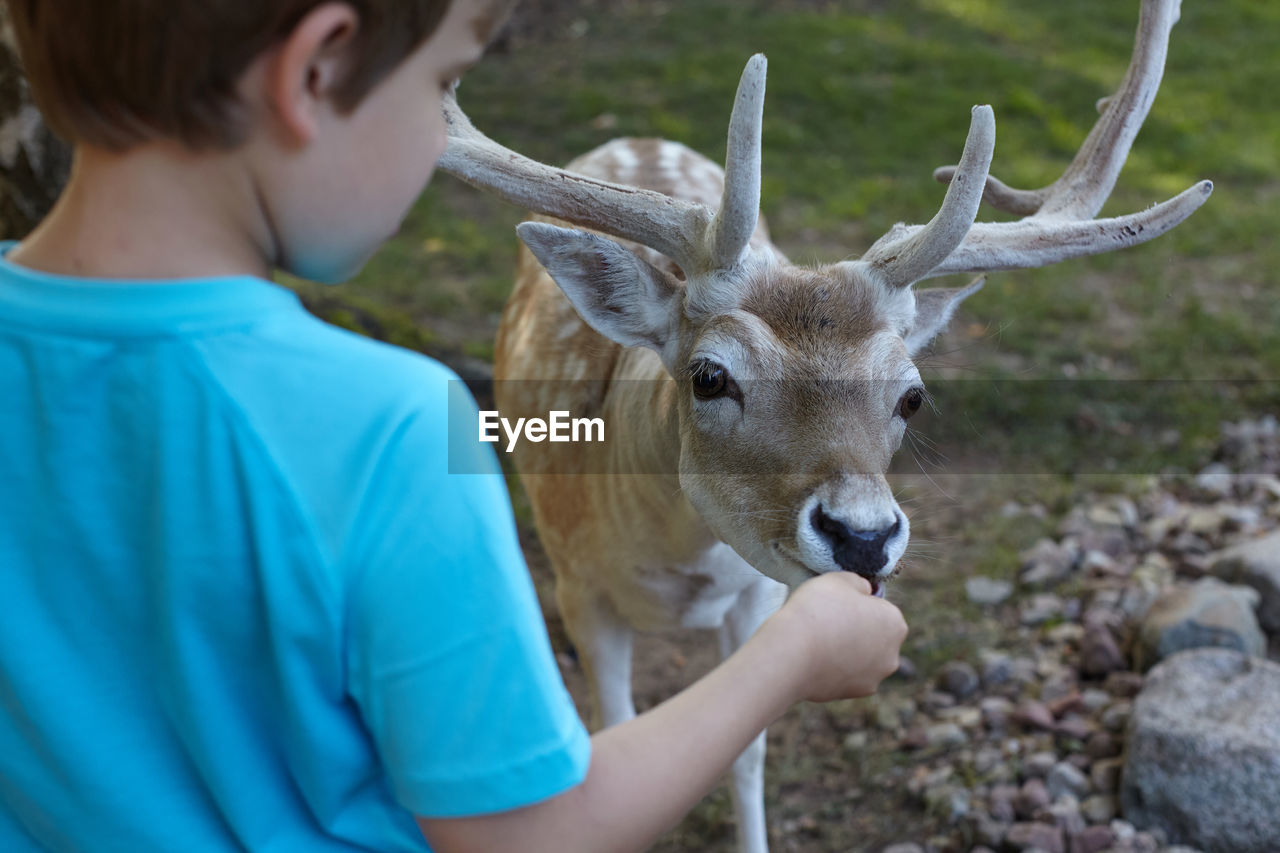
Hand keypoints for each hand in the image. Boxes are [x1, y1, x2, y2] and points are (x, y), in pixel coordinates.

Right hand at [764, 571, 907, 702]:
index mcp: (894, 622)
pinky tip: (816, 661)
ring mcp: (875, 677)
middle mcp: (892, 653)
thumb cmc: (816, 609)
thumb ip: (860, 583)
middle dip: (858, 630)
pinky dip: (836, 669)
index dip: (856, 604)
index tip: (835, 605)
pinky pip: (848, 676)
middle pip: (876, 636)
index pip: (879, 607)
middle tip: (827, 623)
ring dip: (848, 651)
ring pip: (863, 658)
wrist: (791, 652)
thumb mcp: (840, 579)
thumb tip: (866, 592)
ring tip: (819, 643)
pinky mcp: (855, 693)